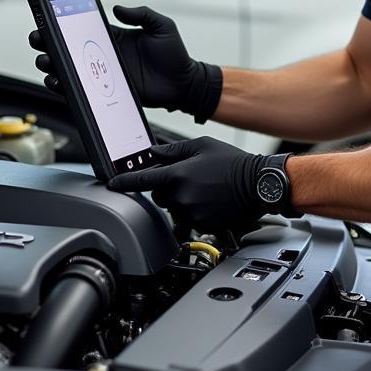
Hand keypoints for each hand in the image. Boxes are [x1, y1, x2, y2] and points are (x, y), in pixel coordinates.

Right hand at [29, 5, 221, 121]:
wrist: (184, 85)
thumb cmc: (175, 55)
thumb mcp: (162, 26)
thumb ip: (142, 14)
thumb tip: (118, 8)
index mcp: (115, 36)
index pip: (83, 28)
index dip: (64, 23)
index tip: (48, 18)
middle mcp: (105, 54)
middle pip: (69, 48)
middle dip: (49, 43)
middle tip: (39, 39)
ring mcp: (104, 73)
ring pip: (70, 69)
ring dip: (53, 65)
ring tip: (45, 61)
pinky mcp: (107, 91)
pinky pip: (81, 89)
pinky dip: (65, 87)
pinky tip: (57, 82)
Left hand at [109, 137, 288, 231]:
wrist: (257, 185)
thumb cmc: (233, 163)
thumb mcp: (202, 146)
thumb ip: (174, 150)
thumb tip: (154, 153)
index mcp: (178, 174)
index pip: (143, 181)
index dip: (125, 182)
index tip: (113, 184)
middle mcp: (182, 196)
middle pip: (159, 195)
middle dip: (168, 187)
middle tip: (189, 178)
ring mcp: (192, 213)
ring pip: (174, 208)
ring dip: (181, 199)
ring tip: (204, 189)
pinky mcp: (202, 224)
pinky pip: (188, 219)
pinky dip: (194, 210)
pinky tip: (209, 200)